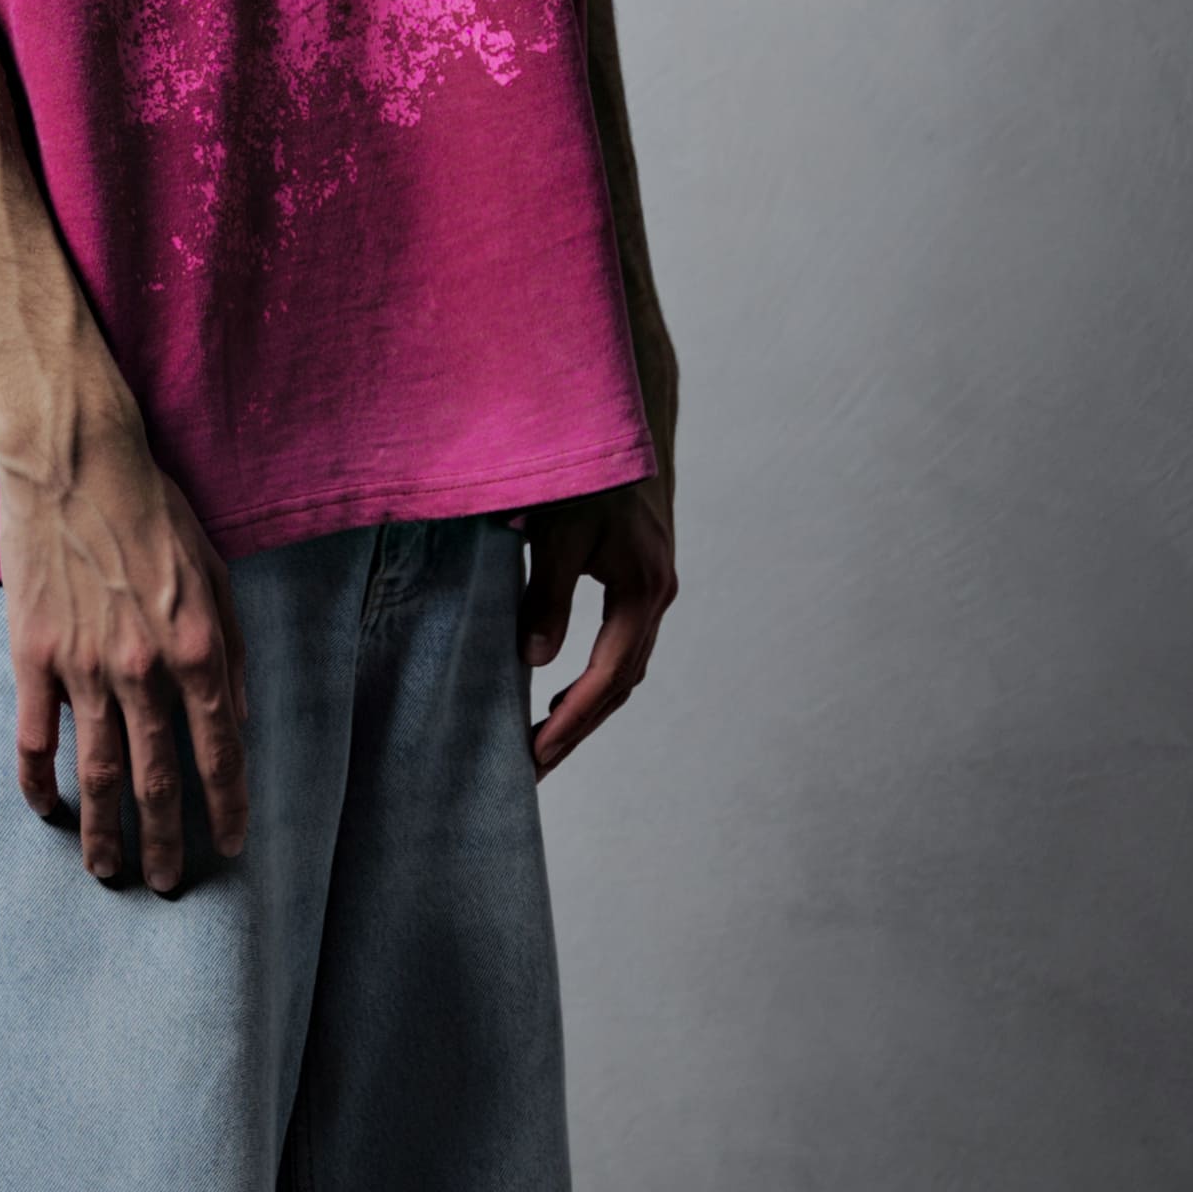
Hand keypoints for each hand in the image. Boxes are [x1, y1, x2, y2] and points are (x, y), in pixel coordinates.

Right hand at [3, 406, 249, 892]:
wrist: (77, 465)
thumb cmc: (156, 513)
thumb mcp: (219, 577)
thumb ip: (231, 653)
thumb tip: (236, 719)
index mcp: (200, 650)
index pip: (221, 752)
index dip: (228, 807)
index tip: (229, 845)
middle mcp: (146, 670)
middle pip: (160, 780)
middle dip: (167, 841)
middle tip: (167, 883)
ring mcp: (85, 668)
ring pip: (99, 775)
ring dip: (106, 833)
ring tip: (110, 872)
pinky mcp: (33, 658)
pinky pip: (37, 740)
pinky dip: (41, 784)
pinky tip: (48, 812)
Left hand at [520, 476, 675, 776]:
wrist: (623, 425)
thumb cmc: (588, 474)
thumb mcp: (559, 533)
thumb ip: (548, 596)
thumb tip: (535, 660)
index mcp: (641, 591)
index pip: (607, 676)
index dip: (571, 720)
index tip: (537, 753)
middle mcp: (657, 596)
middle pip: (621, 684)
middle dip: (578, 729)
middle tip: (535, 767)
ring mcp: (654, 589)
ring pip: (625, 669)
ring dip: (588, 708)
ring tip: (545, 744)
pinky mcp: (642, 580)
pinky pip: (622, 647)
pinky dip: (595, 678)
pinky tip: (562, 691)